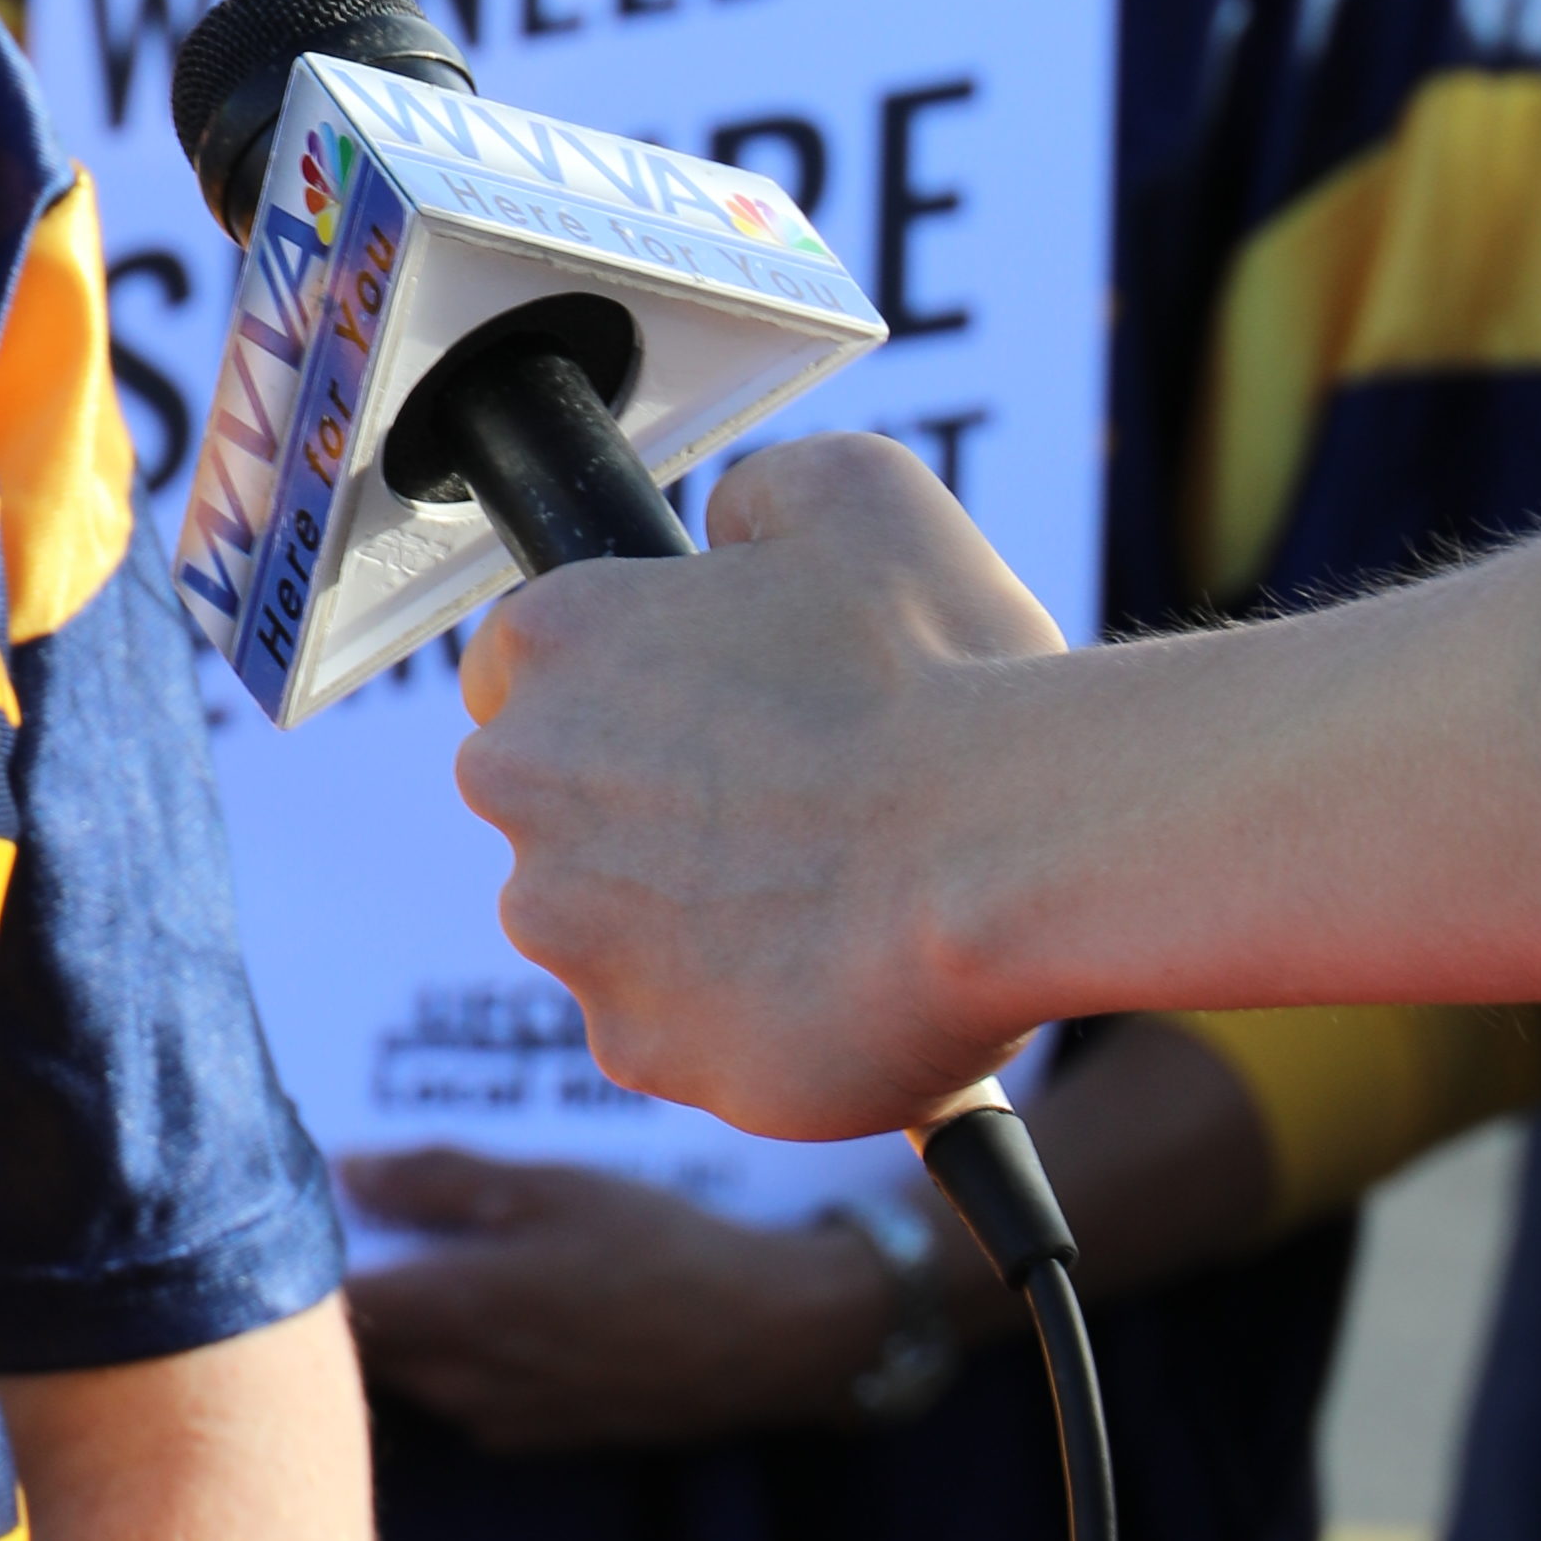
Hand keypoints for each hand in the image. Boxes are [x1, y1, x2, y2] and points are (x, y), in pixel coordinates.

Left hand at [335, 1142, 905, 1448]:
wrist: (767, 1339)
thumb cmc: (659, 1246)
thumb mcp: (548, 1184)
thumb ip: (435, 1178)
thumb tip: (344, 1169)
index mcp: (452, 1311)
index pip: (328, 1304)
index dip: (304, 1258)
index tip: (304, 1209)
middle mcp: (459, 1382)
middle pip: (359, 1348)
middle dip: (345, 1295)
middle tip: (356, 1225)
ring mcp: (496, 1419)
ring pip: (406, 1376)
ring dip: (400, 1328)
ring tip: (424, 1259)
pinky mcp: (535, 1437)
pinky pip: (458, 1397)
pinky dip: (450, 1358)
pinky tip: (492, 1309)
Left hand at [454, 431, 1072, 1138]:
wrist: (1015, 850)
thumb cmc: (947, 672)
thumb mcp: (856, 493)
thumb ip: (755, 500)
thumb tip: (727, 528)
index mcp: (555, 641)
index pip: (525, 665)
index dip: (624, 686)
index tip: (702, 713)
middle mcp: (526, 786)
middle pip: (557, 804)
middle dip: (646, 809)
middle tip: (785, 806)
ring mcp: (571, 931)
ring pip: (609, 928)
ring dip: (690, 918)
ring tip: (831, 894)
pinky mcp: (637, 1047)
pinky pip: (673, 1032)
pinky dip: (741, 1016)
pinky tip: (834, 977)